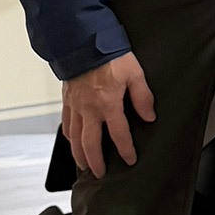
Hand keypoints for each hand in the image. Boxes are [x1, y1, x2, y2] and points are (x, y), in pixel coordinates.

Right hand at [62, 51, 154, 177]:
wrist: (81, 40)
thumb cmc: (108, 55)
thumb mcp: (134, 73)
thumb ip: (142, 97)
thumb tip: (149, 116)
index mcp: (108, 104)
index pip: (119, 134)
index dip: (125, 149)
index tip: (130, 159)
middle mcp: (89, 109)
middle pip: (90, 144)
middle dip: (95, 162)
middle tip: (100, 173)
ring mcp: (75, 106)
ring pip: (74, 137)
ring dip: (79, 154)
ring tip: (84, 165)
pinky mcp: (67, 99)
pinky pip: (66, 123)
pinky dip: (68, 136)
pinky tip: (71, 141)